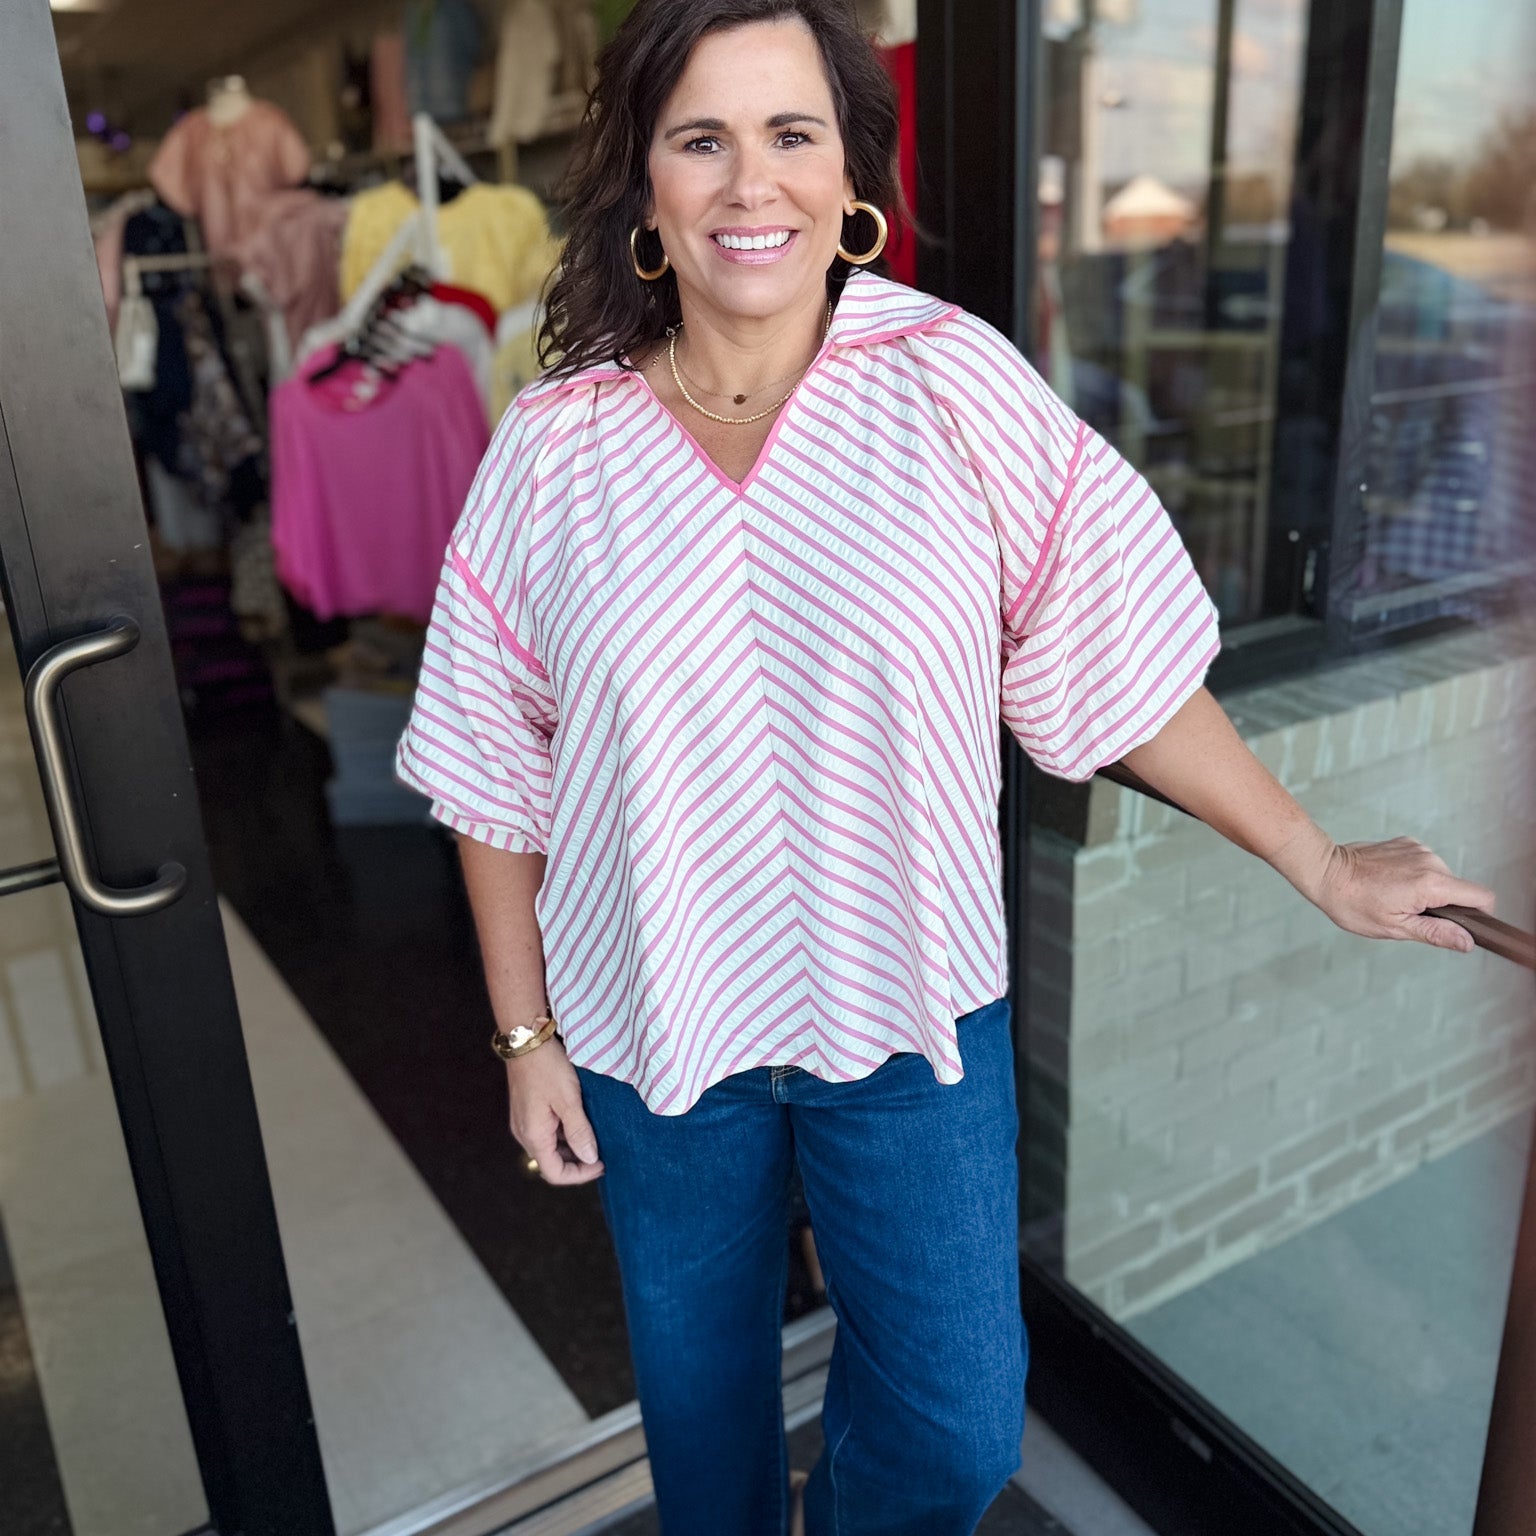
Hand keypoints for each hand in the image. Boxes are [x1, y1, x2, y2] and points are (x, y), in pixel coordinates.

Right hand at [505, 1038, 604, 1184]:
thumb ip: (579, 1132)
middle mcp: (525, 1133)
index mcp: (533, 1135)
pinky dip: (564, 1133)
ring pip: (550, 1147)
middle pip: (552, 1162)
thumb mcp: (569, 1100)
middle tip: (603, 1152)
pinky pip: (547, 1131)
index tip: (602, 1164)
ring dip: (571, 1147)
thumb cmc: (547, 1067)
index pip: (555, 1173)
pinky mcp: (528, 1109)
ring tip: (595, 1136)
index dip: (580, 1174)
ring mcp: (525, 1121)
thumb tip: (590, 1158)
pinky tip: (580, 1121)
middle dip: (578, 1162)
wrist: (526, 1039)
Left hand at [1307, 835, 1496, 952]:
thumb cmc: (1352, 902)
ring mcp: (1418, 849)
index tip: (1464, 925)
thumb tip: (1467, 942)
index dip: (1480, 914)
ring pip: (1441, 877)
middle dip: (1443, 905)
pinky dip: (1414, 876)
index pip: (1481, 896)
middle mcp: (1430, 861)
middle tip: (1409, 914)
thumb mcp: (1395, 927)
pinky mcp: (1407, 843)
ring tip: (1394, 898)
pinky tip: (1390, 883)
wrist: (1325, 871)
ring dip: (1427, 891)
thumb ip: (1436, 934)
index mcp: (1431, 884)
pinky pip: (1424, 864)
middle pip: (1459, 889)